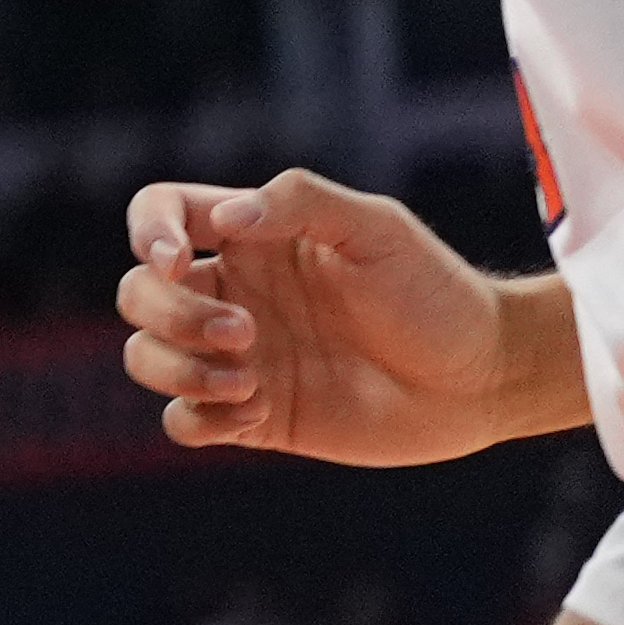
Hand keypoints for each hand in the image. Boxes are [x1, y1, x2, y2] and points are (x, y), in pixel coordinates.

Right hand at [121, 173, 531, 459]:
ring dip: (178, 370)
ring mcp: (239, 360)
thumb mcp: (376, 228)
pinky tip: (259, 411)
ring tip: (248, 382)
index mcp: (250, 242)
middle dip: (174, 315)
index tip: (176, 259)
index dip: (146, 231)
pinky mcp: (255, 418)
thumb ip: (300, 202)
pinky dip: (200, 418)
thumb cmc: (435, 292)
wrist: (484, 378)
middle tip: (248, 333)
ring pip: (145, 357)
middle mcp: (233, 296)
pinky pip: (183, 423)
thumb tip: (223, 219)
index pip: (159, 216)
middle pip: (139, 294)